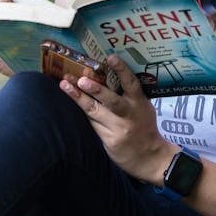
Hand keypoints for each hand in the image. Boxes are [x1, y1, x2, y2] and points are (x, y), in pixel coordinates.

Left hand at [59, 54, 175, 183]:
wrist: (150, 158)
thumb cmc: (143, 127)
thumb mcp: (143, 108)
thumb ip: (129, 95)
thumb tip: (107, 74)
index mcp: (139, 103)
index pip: (131, 84)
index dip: (122, 70)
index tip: (110, 57)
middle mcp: (129, 115)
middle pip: (111, 101)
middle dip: (96, 89)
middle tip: (81, 79)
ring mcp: (118, 129)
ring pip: (95, 112)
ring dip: (78, 97)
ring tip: (65, 85)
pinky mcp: (109, 140)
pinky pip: (92, 124)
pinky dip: (81, 113)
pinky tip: (67, 104)